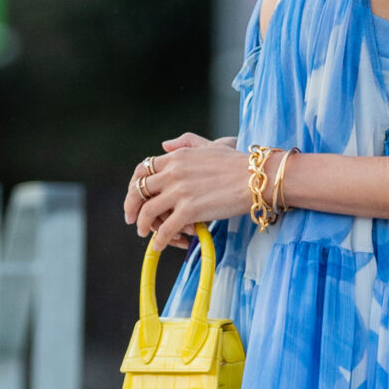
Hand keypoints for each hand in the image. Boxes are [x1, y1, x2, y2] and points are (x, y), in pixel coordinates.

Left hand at [123, 134, 248, 248]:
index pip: (143, 169)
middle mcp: (173, 172)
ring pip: (148, 212)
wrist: (257, 178)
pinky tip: (159, 245)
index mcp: (177, 156)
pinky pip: (165, 229)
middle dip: (131, 207)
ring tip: (144, 234)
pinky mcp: (189, 211)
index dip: (134, 185)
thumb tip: (164, 145)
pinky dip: (159, 240)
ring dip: (143, 225)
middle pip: (138, 191)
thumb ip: (186, 142)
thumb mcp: (210, 145)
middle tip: (132, 218)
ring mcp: (180, 192)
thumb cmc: (238, 163)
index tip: (135, 196)